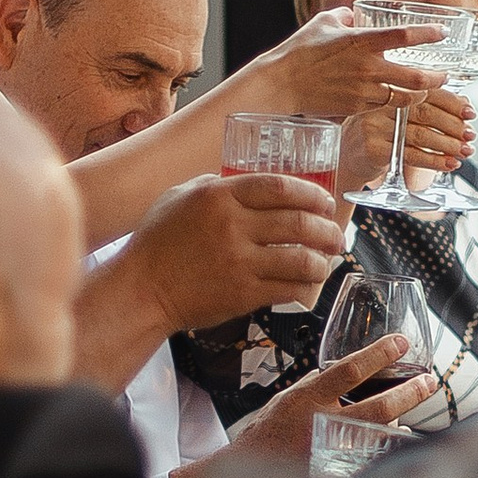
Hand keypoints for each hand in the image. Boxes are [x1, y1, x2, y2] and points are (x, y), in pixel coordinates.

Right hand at [123, 170, 343, 336]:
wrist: (141, 289)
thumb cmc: (156, 243)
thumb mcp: (179, 197)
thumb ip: (214, 186)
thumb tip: (246, 184)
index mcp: (219, 196)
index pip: (280, 186)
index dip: (311, 193)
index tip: (325, 202)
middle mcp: (232, 226)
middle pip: (299, 222)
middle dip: (328, 228)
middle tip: (336, 234)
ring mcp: (239, 262)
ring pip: (301, 258)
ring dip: (323, 260)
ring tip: (328, 260)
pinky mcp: (242, 294)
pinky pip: (288, 288)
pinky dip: (306, 286)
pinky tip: (310, 284)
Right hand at [223, 334, 439, 458]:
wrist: (250, 470)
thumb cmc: (270, 430)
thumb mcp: (290, 397)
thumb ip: (321, 386)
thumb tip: (355, 372)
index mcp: (307, 399)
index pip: (348, 371)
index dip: (378, 355)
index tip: (401, 343)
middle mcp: (321, 425)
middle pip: (377, 408)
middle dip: (409, 393)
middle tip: (429, 381)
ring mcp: (332, 452)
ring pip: (381, 435)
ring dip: (402, 419)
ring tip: (417, 402)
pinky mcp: (338, 474)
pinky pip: (372, 458)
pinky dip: (387, 445)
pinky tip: (400, 437)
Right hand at [232, 8, 451, 135]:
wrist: (282, 83)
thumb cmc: (300, 50)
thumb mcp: (324, 22)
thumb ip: (347, 17)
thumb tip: (357, 17)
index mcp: (361, 42)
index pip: (404, 36)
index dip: (428, 33)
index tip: (443, 32)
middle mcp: (367, 68)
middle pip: (416, 78)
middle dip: (437, 78)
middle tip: (444, 75)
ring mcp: (363, 91)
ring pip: (404, 98)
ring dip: (420, 96)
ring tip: (427, 91)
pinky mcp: (356, 108)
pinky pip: (385, 108)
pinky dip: (397, 105)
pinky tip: (402, 101)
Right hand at [341, 75, 472, 190]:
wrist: (346, 158)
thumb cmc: (378, 135)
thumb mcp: (398, 116)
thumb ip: (425, 108)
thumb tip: (464, 105)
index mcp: (391, 91)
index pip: (427, 93)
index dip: (452, 102)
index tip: (471, 113)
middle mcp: (382, 105)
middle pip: (426, 113)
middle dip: (454, 125)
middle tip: (471, 135)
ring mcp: (375, 126)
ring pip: (421, 135)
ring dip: (448, 145)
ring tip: (465, 151)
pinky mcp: (374, 149)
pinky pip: (411, 155)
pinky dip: (434, 161)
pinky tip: (449, 164)